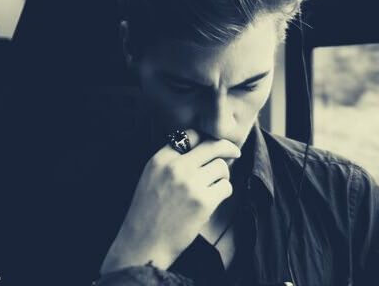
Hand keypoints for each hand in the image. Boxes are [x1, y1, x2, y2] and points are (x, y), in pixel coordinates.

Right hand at [100, 129, 239, 273]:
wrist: (143, 244)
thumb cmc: (148, 214)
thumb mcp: (151, 178)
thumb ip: (171, 162)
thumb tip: (204, 150)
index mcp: (160, 159)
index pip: (191, 135)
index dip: (205, 140)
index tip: (212, 147)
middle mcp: (176, 167)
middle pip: (212, 146)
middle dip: (227, 148)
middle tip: (235, 152)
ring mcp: (190, 184)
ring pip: (222, 167)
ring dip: (223, 176)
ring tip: (214, 187)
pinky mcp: (203, 202)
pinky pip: (226, 187)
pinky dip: (224, 192)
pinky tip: (214, 200)